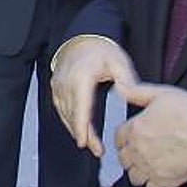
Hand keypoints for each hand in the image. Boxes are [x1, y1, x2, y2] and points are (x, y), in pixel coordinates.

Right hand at [50, 36, 138, 156]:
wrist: (84, 37)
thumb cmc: (101, 48)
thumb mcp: (119, 61)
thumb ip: (126, 80)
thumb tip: (129, 94)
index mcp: (81, 76)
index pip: (80, 107)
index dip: (81, 127)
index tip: (84, 143)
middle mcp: (66, 82)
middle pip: (73, 114)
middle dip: (83, 134)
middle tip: (97, 149)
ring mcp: (58, 85)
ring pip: (65, 114)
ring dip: (76, 129)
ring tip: (91, 143)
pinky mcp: (56, 87)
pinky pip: (61, 108)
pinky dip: (69, 120)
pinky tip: (79, 129)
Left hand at [114, 82, 186, 186]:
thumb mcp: (161, 93)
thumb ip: (136, 92)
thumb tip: (120, 87)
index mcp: (136, 128)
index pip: (118, 138)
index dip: (124, 138)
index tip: (129, 138)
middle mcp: (139, 150)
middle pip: (123, 159)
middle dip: (129, 155)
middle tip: (139, 152)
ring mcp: (150, 167)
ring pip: (133, 177)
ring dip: (138, 171)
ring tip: (148, 165)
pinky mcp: (164, 182)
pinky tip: (158, 179)